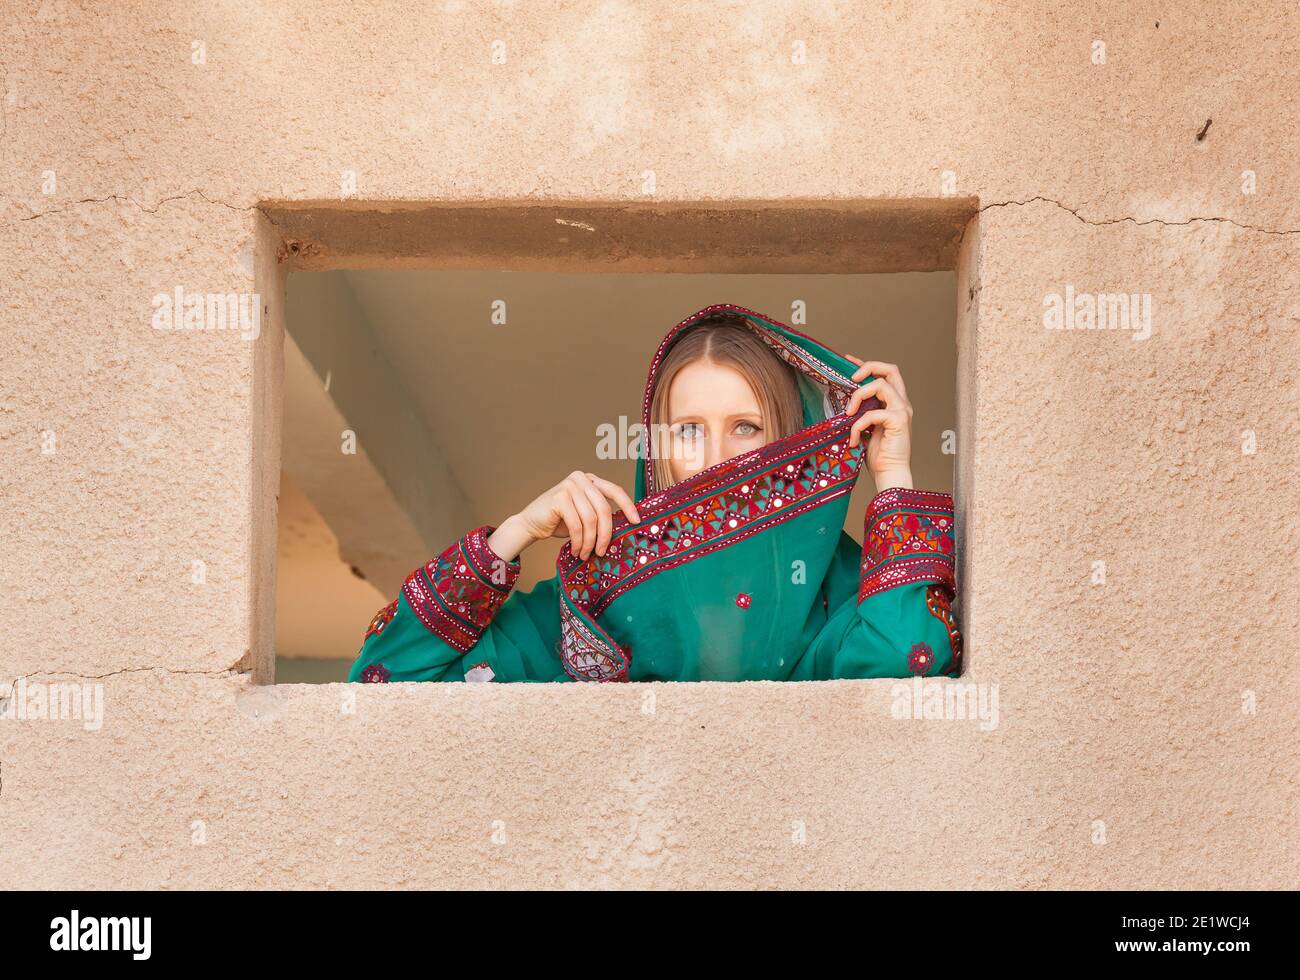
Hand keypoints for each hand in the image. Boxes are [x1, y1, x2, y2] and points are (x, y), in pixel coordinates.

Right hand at [492, 470, 641, 561]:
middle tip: (603, 551)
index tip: (636, 522)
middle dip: (606, 534)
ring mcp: (569, 486)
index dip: (628, 506)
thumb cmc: (560, 522)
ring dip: (590, 541)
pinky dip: (579, 541)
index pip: (615, 490)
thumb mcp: (585, 515)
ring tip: (586, 554)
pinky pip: (577, 525)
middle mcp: (580, 479)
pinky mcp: (559, 498)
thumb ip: (601, 514)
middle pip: (603, 509)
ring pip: (590, 519)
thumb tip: (627, 527)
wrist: (531, 524)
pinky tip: (577, 551)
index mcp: (590, 480)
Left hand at [843, 356, 913, 491]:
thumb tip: (844, 401)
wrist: (890, 473)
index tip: (847, 360)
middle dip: (868, 367)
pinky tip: (855, 440)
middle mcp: (902, 403)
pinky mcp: (899, 421)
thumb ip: (862, 411)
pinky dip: (858, 425)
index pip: (885, 374)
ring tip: (848, 414)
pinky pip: (872, 413)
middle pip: (891, 369)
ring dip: (858, 396)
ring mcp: (902, 411)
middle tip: (851, 380)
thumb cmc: (878, 454)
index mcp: (895, 403)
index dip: (866, 364)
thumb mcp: (866, 427)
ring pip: (880, 385)